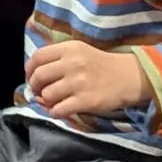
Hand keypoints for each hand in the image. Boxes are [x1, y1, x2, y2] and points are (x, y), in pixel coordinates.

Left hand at [27, 41, 150, 117]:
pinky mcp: (86, 100)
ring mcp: (79, 82)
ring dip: (46, 101)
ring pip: (47, 95)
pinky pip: (59, 110)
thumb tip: (35, 79)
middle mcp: (72, 63)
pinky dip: (55, 112)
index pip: (37, 57)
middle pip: (39, 76)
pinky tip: (61, 110)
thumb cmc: (102, 65)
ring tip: (53, 101)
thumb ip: (58, 60)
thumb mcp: (80, 52)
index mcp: (69, 48)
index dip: (29, 69)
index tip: (32, 77)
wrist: (131, 77)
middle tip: (39, 92)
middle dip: (35, 87)